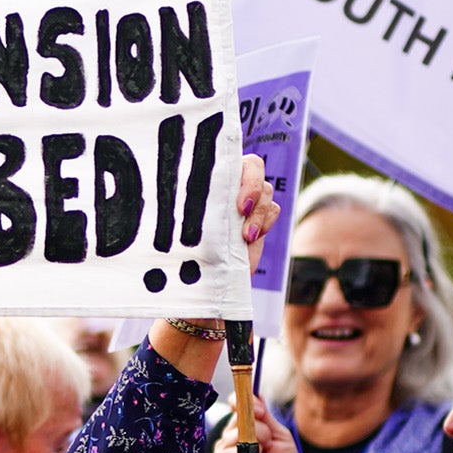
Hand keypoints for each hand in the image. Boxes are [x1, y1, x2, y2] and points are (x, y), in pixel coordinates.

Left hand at [148, 155, 285, 381]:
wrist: (199, 294)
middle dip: (253, 189)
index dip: (237, 173)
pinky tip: (250, 239)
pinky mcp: (257, 222)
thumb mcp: (182, 242)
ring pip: (266, 190)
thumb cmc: (181, 267)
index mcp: (203, 185)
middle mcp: (225, 191)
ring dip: (260, 212)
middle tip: (242, 212)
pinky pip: (273, 210)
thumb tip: (179, 205)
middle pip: (253, 169)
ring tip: (245, 238)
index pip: (226, 158)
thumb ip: (191, 223)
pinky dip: (266, 221)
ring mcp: (243, 206)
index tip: (235, 201)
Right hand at [211, 394, 302, 452]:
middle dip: (259, 424)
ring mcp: (223, 448)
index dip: (247, 401)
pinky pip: (229, 450)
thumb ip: (265, 416)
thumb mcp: (279, 434)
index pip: (237, 402)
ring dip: (257, 440)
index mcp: (243, 425)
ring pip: (236, 431)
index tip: (261, 410)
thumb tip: (255, 394)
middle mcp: (230, 434)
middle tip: (269, 441)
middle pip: (238, 414)